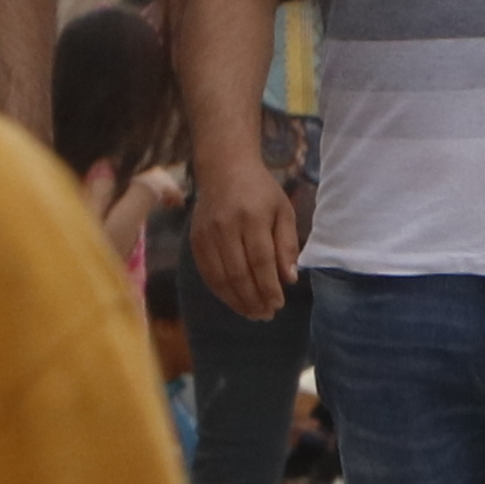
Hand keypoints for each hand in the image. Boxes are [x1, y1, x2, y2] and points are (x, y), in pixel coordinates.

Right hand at [188, 131, 299, 320]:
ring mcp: (207, 234)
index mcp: (252, 218)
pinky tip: (234, 300)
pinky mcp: (195, 240)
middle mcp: (226, 227)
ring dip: (237, 301)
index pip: (261, 262)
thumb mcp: (283, 211)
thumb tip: (289, 280)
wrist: (224, 168)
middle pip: (239, 274)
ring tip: (252, 313)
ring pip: (221, 278)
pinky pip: (207, 273)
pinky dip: (221, 291)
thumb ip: (287, 245)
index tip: (278, 304)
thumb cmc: (260, 191)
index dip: (269, 287)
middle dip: (254, 300)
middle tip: (266, 315)